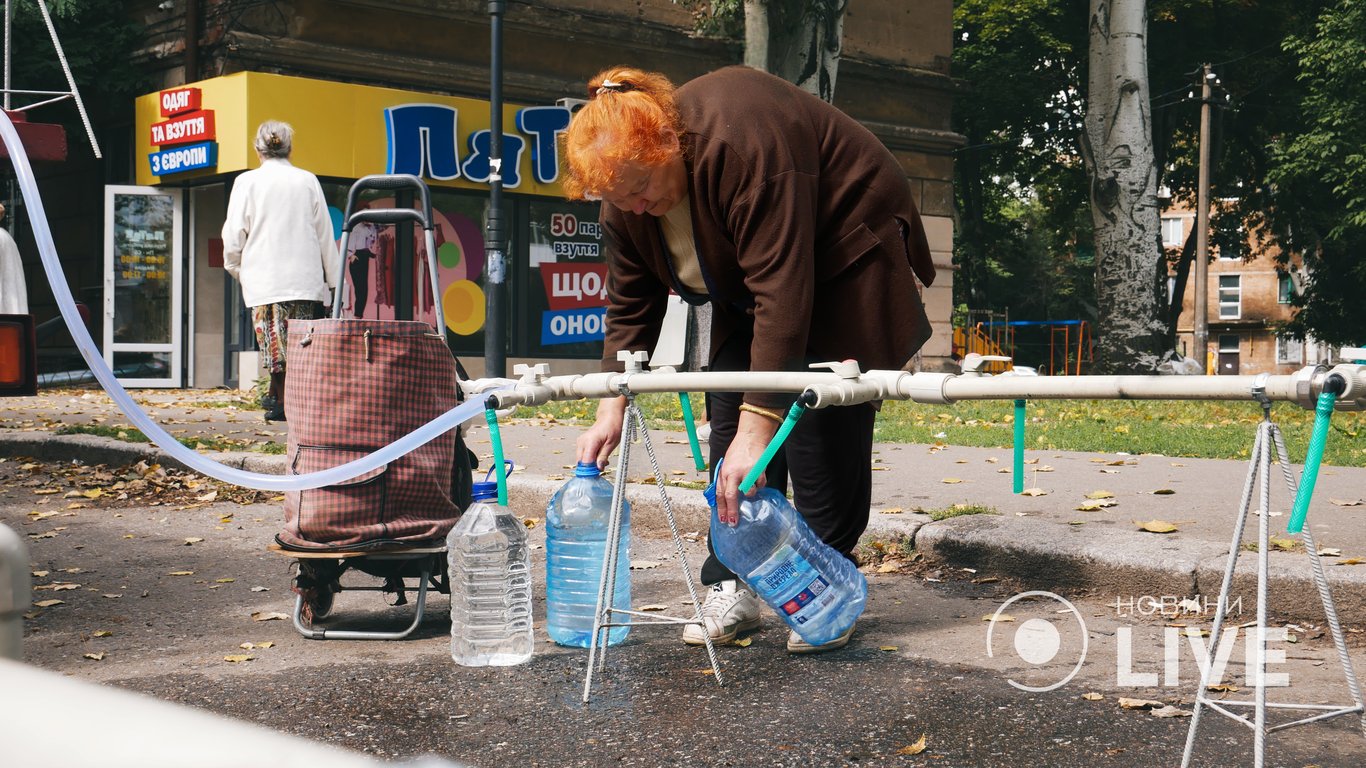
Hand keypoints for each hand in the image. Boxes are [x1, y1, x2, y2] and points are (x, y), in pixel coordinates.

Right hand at [575, 396, 626, 467]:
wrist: (609, 416)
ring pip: (581, 460)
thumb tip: (598, 468)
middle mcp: (582, 442)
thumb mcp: (612, 443)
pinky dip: (589, 459)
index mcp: (590, 442)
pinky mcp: (581, 443)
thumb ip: (603, 456)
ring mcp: (580, 442)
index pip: (586, 462)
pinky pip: (583, 455)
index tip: (598, 474)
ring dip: (590, 464)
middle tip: (602, 468)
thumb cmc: (613, 427)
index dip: (591, 470)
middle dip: (590, 468)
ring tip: (602, 461)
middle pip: (581, 462)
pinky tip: (599, 457)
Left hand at [714, 410, 779, 525]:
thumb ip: (726, 479)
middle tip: (733, 522)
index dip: (721, 508)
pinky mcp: (759, 471)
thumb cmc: (738, 450)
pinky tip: (758, 477)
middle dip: (732, 512)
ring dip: (750, 493)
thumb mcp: (726, 464)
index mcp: (724, 472)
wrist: (751, 437)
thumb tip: (725, 497)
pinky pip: (760, 486)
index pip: (720, 494)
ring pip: (749, 493)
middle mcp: (733, 473)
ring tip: (751, 484)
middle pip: (731, 497)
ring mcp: (747, 473)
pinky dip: (759, 485)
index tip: (722, 519)